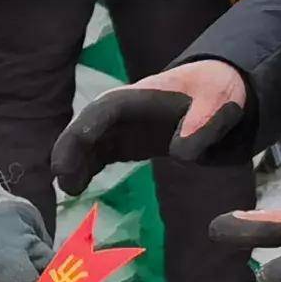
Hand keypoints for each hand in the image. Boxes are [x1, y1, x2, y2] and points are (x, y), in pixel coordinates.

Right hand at [51, 60, 249, 196]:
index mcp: (141, 96)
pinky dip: (86, 169)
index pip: (108, 108)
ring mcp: (122, 126)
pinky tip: (77, 187)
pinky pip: (99, 155)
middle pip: (88, 125)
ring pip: (88, 142)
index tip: (79, 143)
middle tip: (62, 176)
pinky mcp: (126, 142)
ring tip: (70, 189)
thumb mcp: (217, 104)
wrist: (218, 93)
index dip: (90, 124)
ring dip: (74, 162)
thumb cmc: (216, 93)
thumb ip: (202, 125)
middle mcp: (123, 109)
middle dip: (71, 147)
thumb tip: (180, 152)